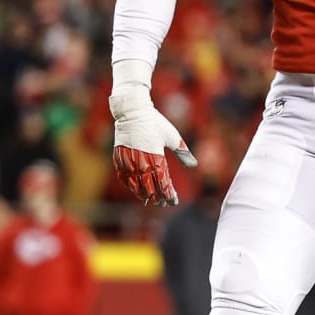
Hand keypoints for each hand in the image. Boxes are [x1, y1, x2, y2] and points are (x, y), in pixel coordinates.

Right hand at [108, 60, 195, 206]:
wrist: (132, 111)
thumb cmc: (155, 123)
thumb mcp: (173, 137)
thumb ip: (183, 153)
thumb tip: (194, 165)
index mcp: (156, 159)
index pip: (164, 184)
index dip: (169, 195)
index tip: (173, 201)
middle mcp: (142, 163)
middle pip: (149, 189)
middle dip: (157, 198)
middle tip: (162, 204)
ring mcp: (129, 162)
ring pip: (135, 186)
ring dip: (143, 195)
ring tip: (150, 200)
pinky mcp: (119, 158)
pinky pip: (124, 178)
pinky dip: (130, 186)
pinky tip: (135, 189)